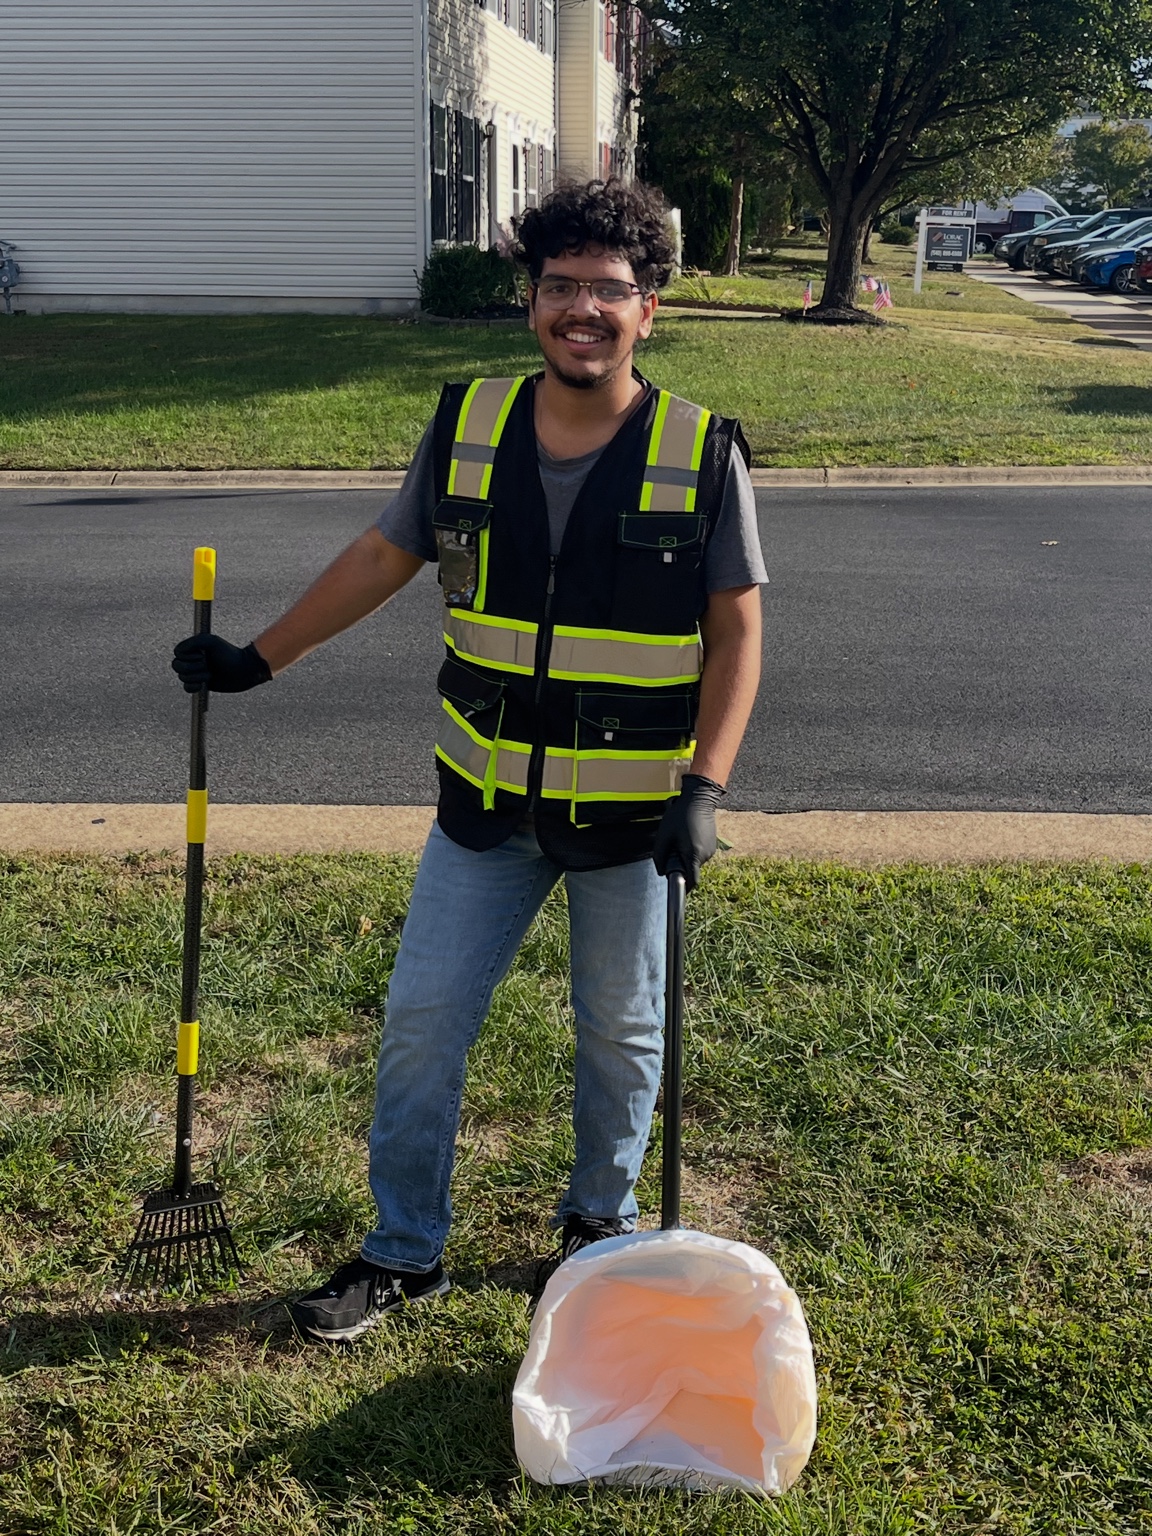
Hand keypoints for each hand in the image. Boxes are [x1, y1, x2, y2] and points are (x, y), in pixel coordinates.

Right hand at [171, 635, 272, 693]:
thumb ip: (194, 642)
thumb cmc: (230, 654)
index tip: (202, 655)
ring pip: (182, 677)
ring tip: (210, 674)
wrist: (243, 671)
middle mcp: (193, 660)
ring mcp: (196, 672)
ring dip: (196, 677)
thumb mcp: (212, 642)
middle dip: (192, 667)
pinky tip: (202, 684)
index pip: (178, 653)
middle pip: (177, 666)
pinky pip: (187, 688)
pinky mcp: (200, 684)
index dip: (187, 656)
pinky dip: (193, 686)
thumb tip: (178, 651)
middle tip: (207, 665)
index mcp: (194, 648)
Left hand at [653, 773, 725, 891]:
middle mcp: (706, 855)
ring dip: (686, 855)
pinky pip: (699, 853)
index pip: (691, 881)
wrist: (699, 799)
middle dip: (680, 864)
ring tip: (680, 838)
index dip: (682, 887)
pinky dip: (692, 849)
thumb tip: (661, 872)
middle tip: (671, 849)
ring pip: (695, 861)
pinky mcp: (712, 843)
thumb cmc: (680, 816)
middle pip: (691, 870)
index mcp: (694, 855)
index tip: (674, 886)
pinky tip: (687, 835)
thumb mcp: (664, 836)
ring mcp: (711, 849)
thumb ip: (660, 856)